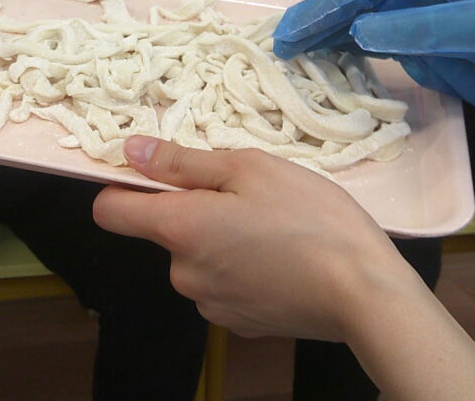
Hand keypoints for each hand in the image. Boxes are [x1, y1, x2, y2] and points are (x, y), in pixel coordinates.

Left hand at [94, 136, 474, 400]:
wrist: (364, 293)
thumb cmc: (308, 216)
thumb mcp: (249, 168)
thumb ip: (183, 162)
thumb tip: (130, 150)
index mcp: (179, 229)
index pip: (110, 212)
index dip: (122, 187)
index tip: (152, 172)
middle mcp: (183, 273)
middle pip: (165, 232)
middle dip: (194, 209)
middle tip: (246, 193)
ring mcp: (210, 304)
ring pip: (197, 257)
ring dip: (219, 238)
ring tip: (271, 225)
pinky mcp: (238, 325)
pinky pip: (222, 284)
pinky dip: (240, 268)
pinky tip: (279, 257)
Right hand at [273, 0, 474, 121]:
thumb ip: (423, 26)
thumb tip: (359, 30)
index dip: (329, 3)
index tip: (296, 30)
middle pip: (360, 0)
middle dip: (321, 18)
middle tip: (282, 45)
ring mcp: (426, 27)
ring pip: (366, 25)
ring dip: (332, 37)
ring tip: (297, 56)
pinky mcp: (434, 57)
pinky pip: (384, 51)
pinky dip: (356, 58)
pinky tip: (335, 68)